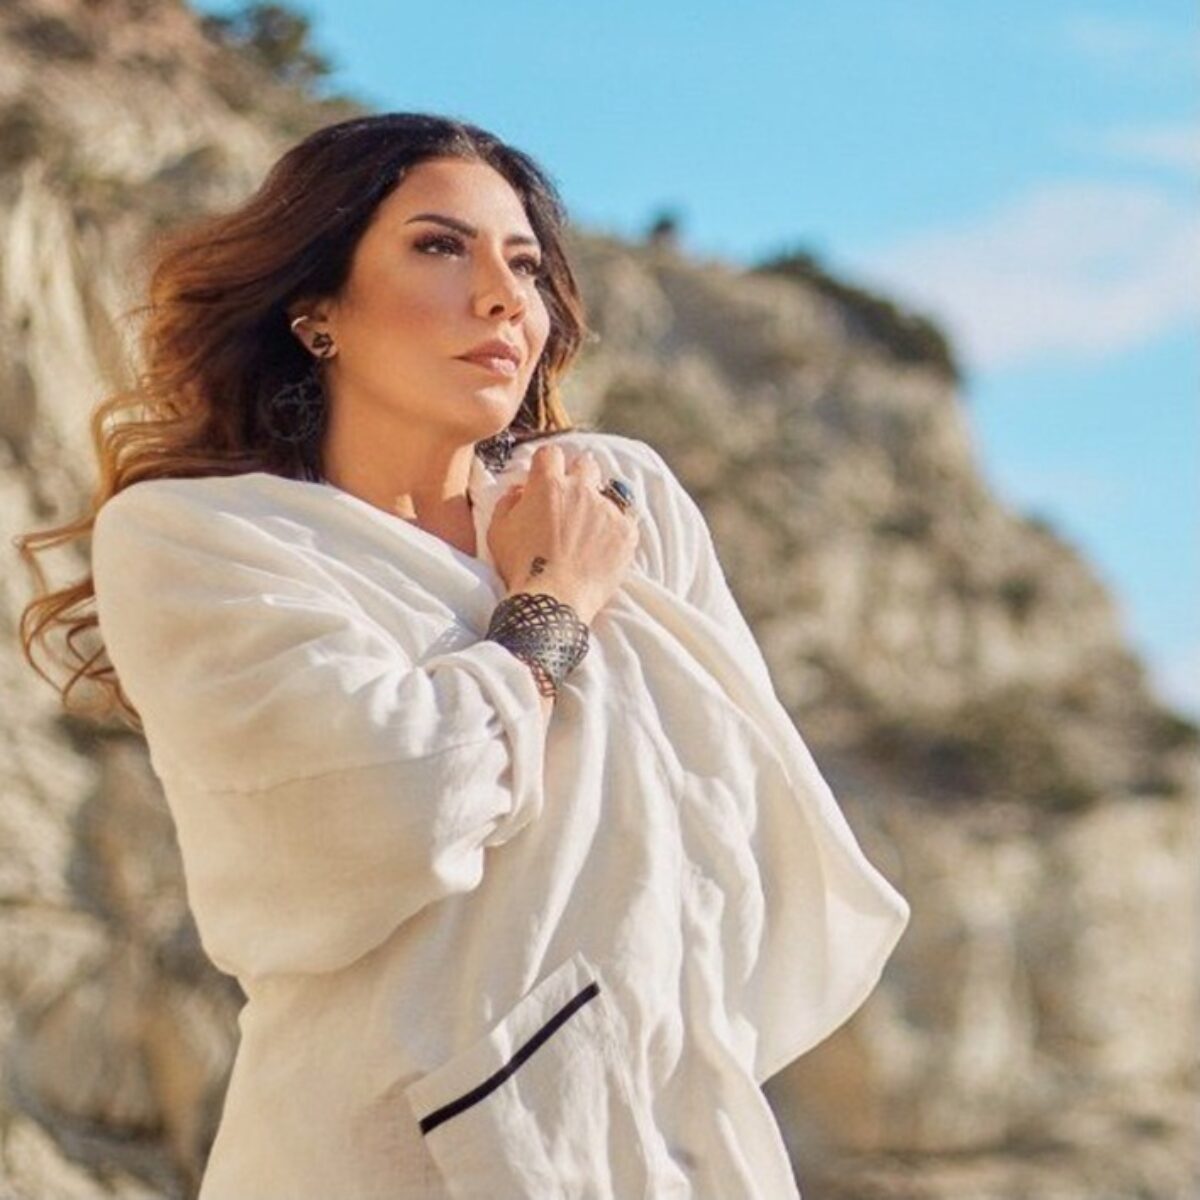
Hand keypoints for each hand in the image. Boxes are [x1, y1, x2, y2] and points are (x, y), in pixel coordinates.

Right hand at [487, 443, 639, 624]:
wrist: (553, 602)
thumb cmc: (521, 567)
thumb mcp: (498, 531)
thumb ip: (508, 501)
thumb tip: (520, 490)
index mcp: (548, 484)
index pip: (551, 453)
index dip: (548, 464)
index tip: (548, 477)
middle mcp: (581, 489)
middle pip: (586, 465)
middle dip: (578, 476)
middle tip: (572, 499)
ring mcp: (606, 510)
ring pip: (609, 491)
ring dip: (599, 502)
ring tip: (591, 526)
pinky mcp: (626, 532)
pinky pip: (627, 517)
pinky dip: (617, 526)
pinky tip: (605, 542)